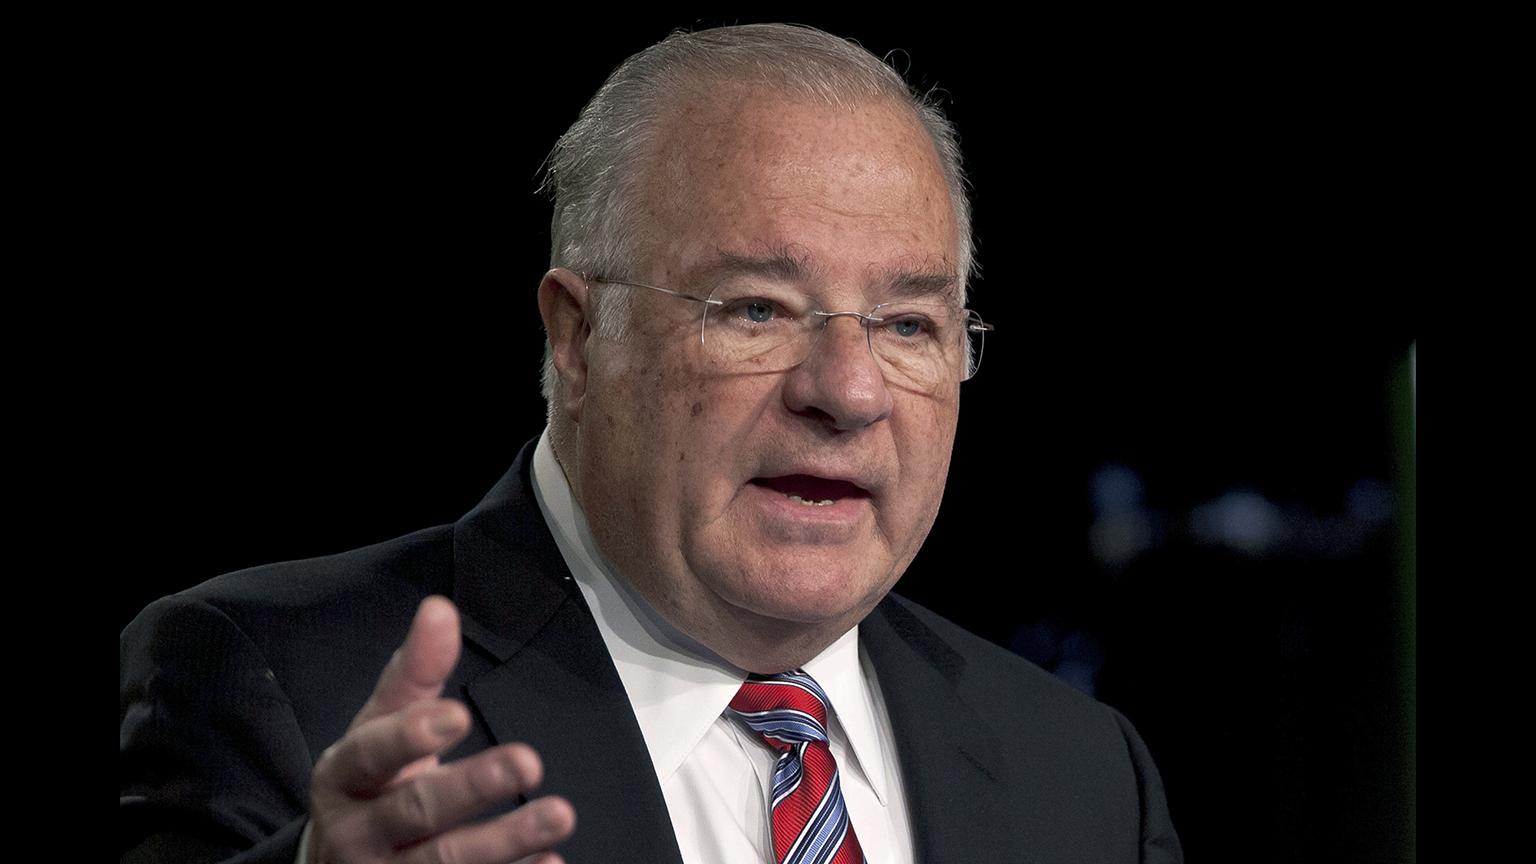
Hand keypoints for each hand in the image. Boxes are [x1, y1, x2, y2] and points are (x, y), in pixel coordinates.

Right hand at [307, 596, 575, 862]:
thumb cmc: (373, 781)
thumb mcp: (382, 725)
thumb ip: (414, 673)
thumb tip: (439, 609)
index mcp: (344, 777)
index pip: (371, 755)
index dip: (411, 737)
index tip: (459, 715)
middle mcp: (357, 834)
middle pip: (415, 811)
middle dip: (472, 787)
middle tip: (528, 761)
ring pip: (444, 863)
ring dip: (506, 841)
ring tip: (560, 814)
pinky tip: (549, 862)